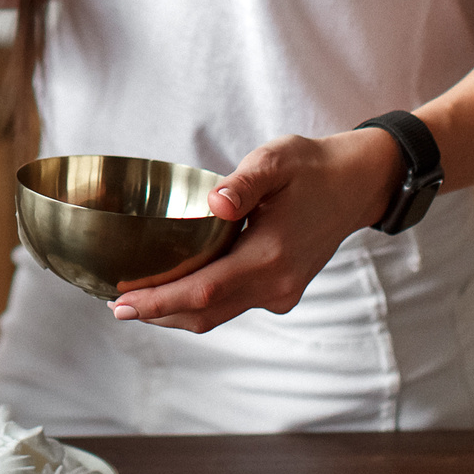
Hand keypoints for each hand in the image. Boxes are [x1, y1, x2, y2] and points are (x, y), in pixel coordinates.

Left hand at [105, 129, 404, 331]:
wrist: (357, 185)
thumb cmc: (312, 167)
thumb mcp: (277, 160)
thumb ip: (244, 182)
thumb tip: (216, 203)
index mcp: (271, 255)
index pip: (204, 290)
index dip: (160, 300)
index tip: (122, 304)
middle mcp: (276, 284)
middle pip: (205, 312)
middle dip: (159, 312)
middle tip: (116, 306)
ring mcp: (281, 292)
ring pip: (218, 314)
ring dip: (177, 311)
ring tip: (137, 302)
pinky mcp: (282, 290)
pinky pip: (232, 305)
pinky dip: (200, 302)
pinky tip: (175, 288)